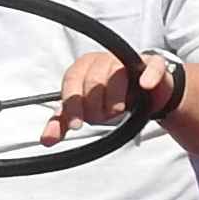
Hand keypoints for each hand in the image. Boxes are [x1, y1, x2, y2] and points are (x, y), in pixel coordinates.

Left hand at [49, 50, 177, 141]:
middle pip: (92, 81)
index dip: (72, 105)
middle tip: (102, 117)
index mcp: (83, 67)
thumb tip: (46, 139)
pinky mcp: (152, 64)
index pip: (71, 81)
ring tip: (118, 110)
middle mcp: (103, 60)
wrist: (145, 95)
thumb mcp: (84, 110)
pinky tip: (145, 85)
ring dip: (114, 98)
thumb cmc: (111, 98)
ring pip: (117, 75)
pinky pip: (152, 66)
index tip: (75, 125)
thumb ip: (63, 122)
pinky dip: (148, 76)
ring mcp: (128, 61)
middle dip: (95, 107)